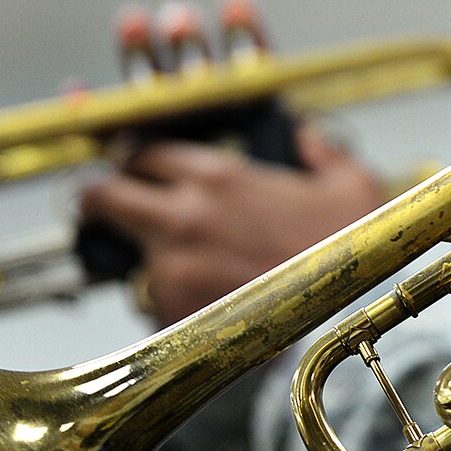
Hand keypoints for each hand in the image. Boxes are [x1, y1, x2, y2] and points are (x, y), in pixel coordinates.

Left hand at [79, 125, 385, 324]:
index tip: (137, 166)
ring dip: (140, 259)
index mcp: (218, 176)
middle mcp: (184, 216)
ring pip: (123, 259)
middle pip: (101, 196)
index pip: (141, 153)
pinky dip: (162, 303)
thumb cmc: (349, 246)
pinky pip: (148, 304)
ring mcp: (171, 267)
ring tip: (172, 267)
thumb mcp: (350, 180)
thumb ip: (322, 150)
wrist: (345, 310)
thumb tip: (306, 136)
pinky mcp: (173, 313)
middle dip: (99, 198)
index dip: (136, 159)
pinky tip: (193, 301)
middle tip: (105, 204)